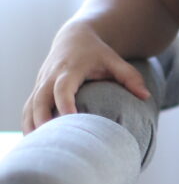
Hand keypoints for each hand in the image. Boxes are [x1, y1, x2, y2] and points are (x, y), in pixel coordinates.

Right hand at [21, 23, 150, 133]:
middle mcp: (51, 76)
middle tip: (49, 140)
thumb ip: (130, 77)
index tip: (71, 120)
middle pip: (40, 99)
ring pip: (30, 105)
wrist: (75, 37)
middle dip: (42, 119)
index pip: (63, 88)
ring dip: (31, 125)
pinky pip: (28, 107)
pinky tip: (34, 141)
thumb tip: (146, 96)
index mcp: (70, 69)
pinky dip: (28, 122)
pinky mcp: (38, 88)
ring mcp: (42, 82)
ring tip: (38, 147)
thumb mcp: (115, 60)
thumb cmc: (98, 53)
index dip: (65, 103)